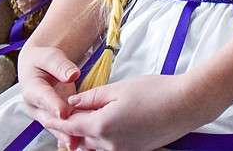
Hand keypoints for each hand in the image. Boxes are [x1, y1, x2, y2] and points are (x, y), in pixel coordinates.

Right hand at [18, 44, 80, 147]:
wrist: (38, 66)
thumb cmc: (43, 59)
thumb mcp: (50, 56)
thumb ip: (60, 65)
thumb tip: (72, 75)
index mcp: (31, 88)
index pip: (42, 97)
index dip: (53, 105)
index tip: (63, 112)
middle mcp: (36, 105)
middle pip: (49, 118)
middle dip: (61, 128)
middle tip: (73, 137)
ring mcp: (45, 114)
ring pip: (56, 126)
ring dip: (67, 135)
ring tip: (79, 143)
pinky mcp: (55, 118)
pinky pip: (64, 127)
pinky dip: (73, 133)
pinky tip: (84, 140)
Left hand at [45, 73, 218, 150]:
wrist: (186, 105)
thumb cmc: (156, 92)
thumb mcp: (119, 88)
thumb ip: (92, 97)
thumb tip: (72, 103)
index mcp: (101, 126)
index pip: (69, 126)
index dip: (56, 120)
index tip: (46, 114)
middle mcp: (108, 144)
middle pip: (81, 137)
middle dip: (72, 126)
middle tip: (66, 112)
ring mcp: (122, 150)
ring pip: (95, 143)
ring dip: (88, 132)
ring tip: (89, 115)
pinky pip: (111, 145)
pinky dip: (105, 135)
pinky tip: (112, 120)